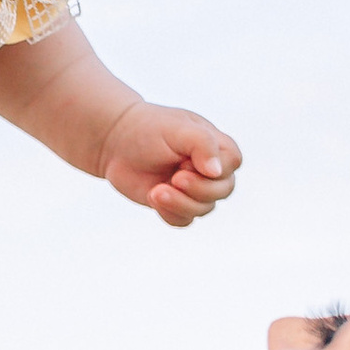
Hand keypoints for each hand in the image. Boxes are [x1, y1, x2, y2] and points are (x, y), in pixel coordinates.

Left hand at [97, 101, 243, 227]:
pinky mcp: (177, 205)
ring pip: (204, 209)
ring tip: (156, 191)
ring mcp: (194, 189)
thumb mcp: (177, 128)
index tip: (186, 160)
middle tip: (175, 178)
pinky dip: (170, 213)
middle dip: (198, 189)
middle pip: (223, 191)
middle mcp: (210, 169)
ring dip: (180, 203)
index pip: (232, 163)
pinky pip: (184, 220)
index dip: (214, 168)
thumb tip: (217, 172)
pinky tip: (153, 197)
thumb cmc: (149, 129)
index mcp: (216, 145)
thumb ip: (203, 144)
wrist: (116, 142)